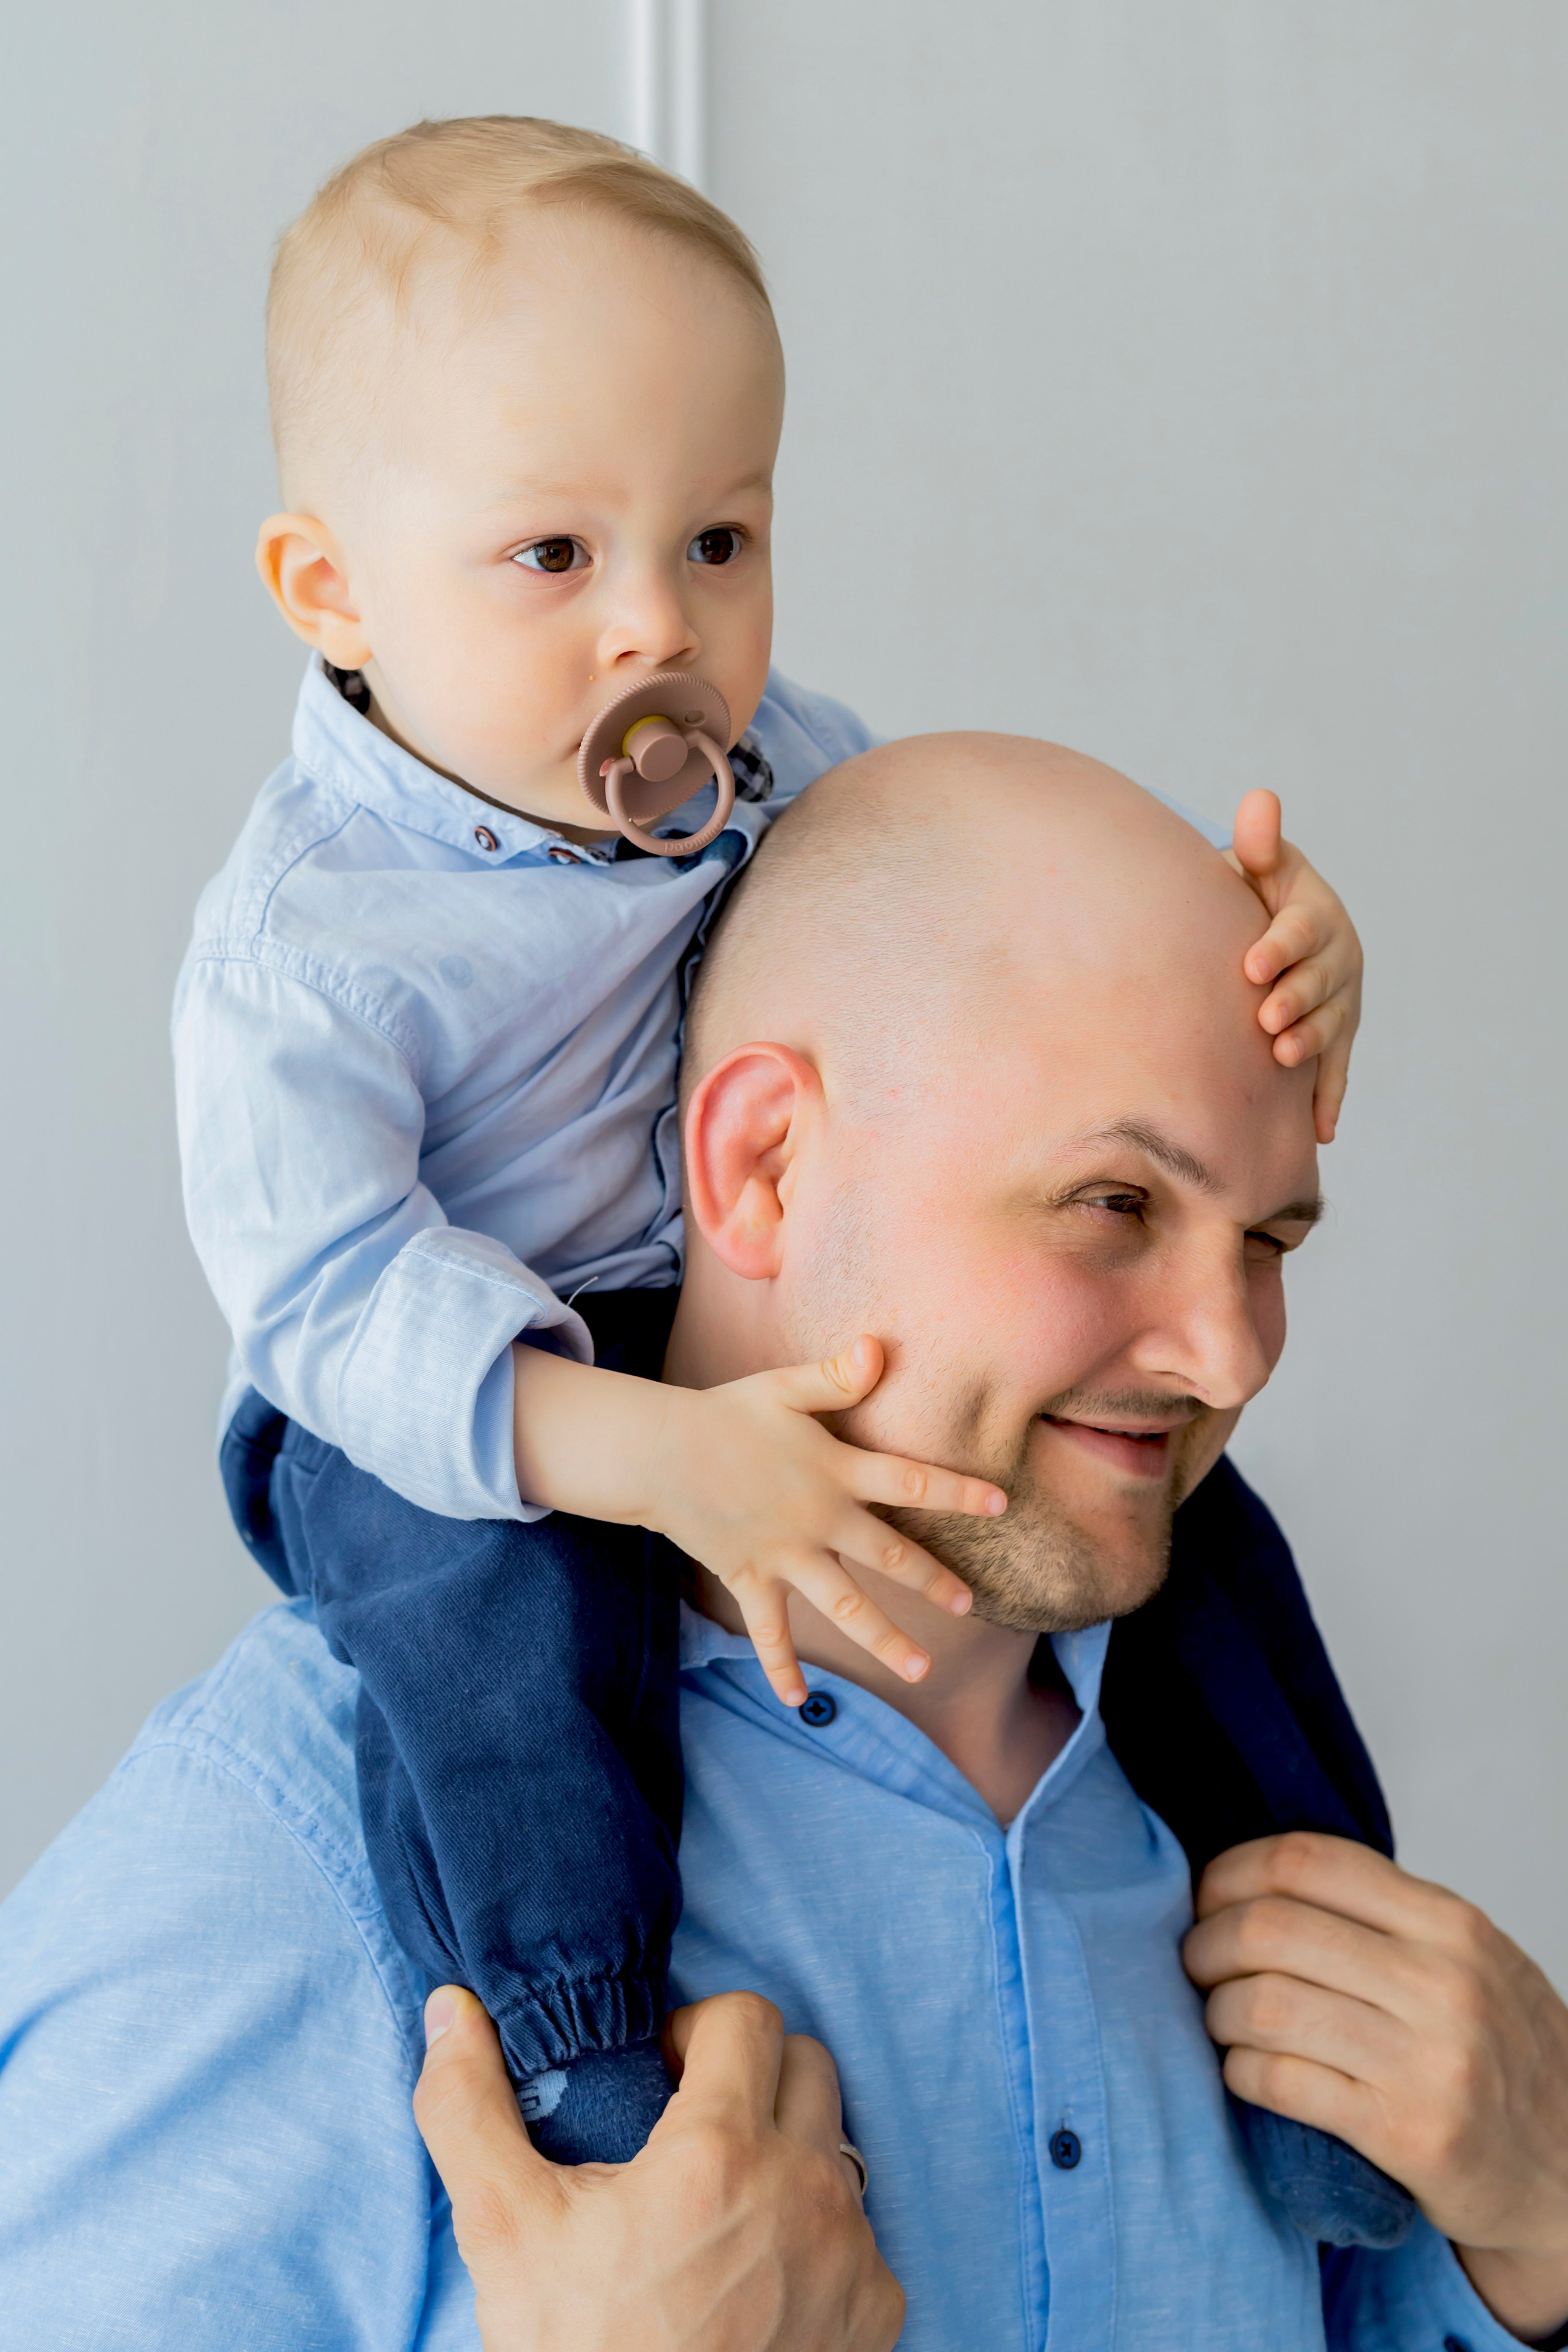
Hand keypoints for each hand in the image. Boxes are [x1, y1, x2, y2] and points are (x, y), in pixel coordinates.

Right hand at [413, 1985, 903, 2351]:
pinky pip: (863, 2231)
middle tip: (689, 2129)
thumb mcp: (506, 2233)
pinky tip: (758, 2274)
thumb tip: (450, 2012)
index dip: (697, 2032)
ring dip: (786, 2151)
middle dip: (750, 2077)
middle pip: (806, 2063)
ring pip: (837, 2144)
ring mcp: (852, 2254)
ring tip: (719, 2207)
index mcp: (721, 2153)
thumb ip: (471, 2110)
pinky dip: (817, 2234)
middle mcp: (805, 2191)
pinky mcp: (876, 2313)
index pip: (748, 2015)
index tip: (661, 2079)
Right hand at [644, 1335, 1003, 1704]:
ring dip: (884, 1639)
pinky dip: (781, 1667)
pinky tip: (797, 1700)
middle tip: (971, 1605)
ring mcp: (785, 1555)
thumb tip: (879, 1347)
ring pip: (844, 1606)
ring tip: (921, 1670)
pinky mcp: (750, 1578)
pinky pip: (769, 1631)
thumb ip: (836, 1377)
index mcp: (835, 1471)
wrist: (658, 1453)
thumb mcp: (782, 1388)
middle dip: (933, 1580)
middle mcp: (818, 1519)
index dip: (958, 1492)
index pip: (911, 1480)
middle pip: (889, 1555)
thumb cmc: (724, 1414)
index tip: (1002, 1504)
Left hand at [1183, 1833, 1567, 2340]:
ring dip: (1216, 2012)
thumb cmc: (1497, 2050)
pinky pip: (1281, 2082)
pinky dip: (1240, 2072)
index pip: (1304, 1861)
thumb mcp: (1464, 1956)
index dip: (1232, 1872)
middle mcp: (1444, 1983)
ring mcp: (1429, 2063)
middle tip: (1196, 1964)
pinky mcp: (1408, 2137)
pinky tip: (1245, 2071)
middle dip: (1206, 1943)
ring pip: (1264, 2005)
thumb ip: (1379, 1913)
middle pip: (1269, 1929)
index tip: (1208, 1898)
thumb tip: (1252, 1878)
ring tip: (1219, 2020)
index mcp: (1450, 1922)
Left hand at [1227, 789, 1362, 1144]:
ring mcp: (1340, 1000)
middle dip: (1296, 1001)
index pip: (1301, 930)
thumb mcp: (1260, 865)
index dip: (1280, 947)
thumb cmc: (1258, 895)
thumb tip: (1259, 800)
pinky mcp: (1337, 1034)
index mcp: (1316, 916)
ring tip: (1282, 1059)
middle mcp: (1337, 959)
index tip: (1252, 963)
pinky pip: (1336, 1069)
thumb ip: (1259, 844)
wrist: (1278, 928)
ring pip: (1329, 1026)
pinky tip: (1320, 1131)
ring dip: (1310, 1045)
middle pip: (1320, 983)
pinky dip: (1329, 1099)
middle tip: (1267, 1019)